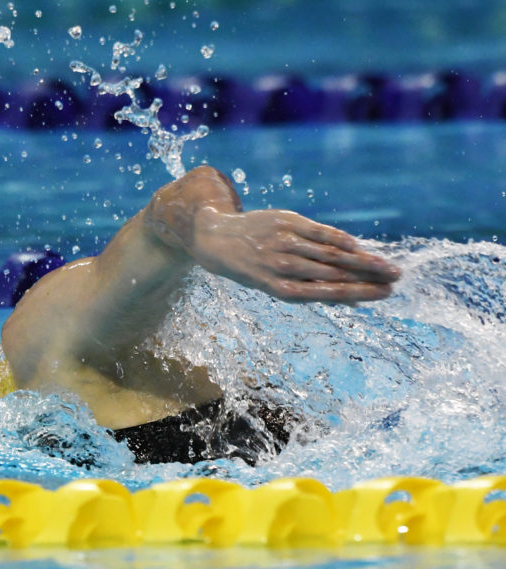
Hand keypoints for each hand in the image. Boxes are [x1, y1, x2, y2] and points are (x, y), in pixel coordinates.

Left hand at [189, 207, 401, 302]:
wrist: (217, 240)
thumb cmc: (254, 267)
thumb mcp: (275, 285)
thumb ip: (312, 289)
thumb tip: (352, 302)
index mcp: (281, 289)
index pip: (328, 293)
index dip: (359, 294)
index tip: (384, 294)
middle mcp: (283, 267)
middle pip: (335, 272)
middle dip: (369, 277)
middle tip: (396, 280)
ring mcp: (284, 243)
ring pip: (331, 253)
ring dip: (363, 260)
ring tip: (387, 266)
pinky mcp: (285, 222)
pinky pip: (319, 232)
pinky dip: (341, 239)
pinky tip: (360, 246)